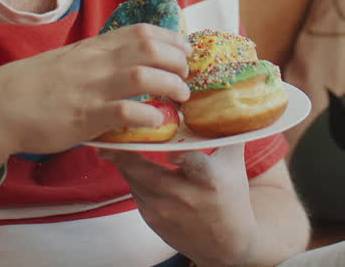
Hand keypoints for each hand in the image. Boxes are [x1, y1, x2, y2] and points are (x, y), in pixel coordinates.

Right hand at [0, 23, 189, 160]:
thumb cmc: (31, 87)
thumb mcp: (68, 62)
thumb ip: (96, 61)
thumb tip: (124, 65)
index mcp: (92, 48)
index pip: (141, 31)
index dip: (171, 39)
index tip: (184, 51)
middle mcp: (96, 63)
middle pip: (150, 47)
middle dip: (178, 59)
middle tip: (187, 76)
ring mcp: (91, 88)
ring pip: (143, 74)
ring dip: (170, 85)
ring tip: (180, 97)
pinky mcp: (84, 116)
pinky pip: (124, 111)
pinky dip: (148, 115)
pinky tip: (158, 122)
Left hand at [99, 145, 258, 266]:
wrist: (226, 246)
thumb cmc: (232, 198)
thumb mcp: (234, 165)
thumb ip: (226, 134)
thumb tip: (223, 99)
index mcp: (210, 180)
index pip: (193, 164)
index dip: (180, 156)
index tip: (168, 147)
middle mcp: (185, 197)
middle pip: (147, 171)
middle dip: (125, 152)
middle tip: (110, 132)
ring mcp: (165, 210)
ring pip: (133, 179)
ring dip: (123, 161)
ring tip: (111, 142)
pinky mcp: (152, 219)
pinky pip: (134, 190)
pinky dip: (130, 175)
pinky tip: (124, 161)